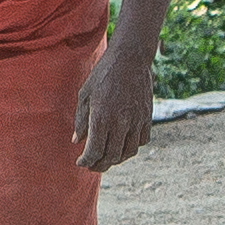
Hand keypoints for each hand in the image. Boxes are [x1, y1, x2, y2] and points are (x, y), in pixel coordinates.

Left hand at [72, 42, 158, 176]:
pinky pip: (141, 141)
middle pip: (111, 156)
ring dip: (116, 159)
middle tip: (92, 165)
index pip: (94, 151)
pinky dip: (131, 147)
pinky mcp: (147, 117)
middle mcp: (120, 123)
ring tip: (107, 159)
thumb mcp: (85, 95)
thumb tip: (77, 140)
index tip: (80, 162)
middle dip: (99, 165)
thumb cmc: (103, 74)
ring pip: (128, 152)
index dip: (86, 161)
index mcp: (101, 117)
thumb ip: (80, 120)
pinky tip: (123, 144)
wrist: (130, 58)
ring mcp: (136, 121)